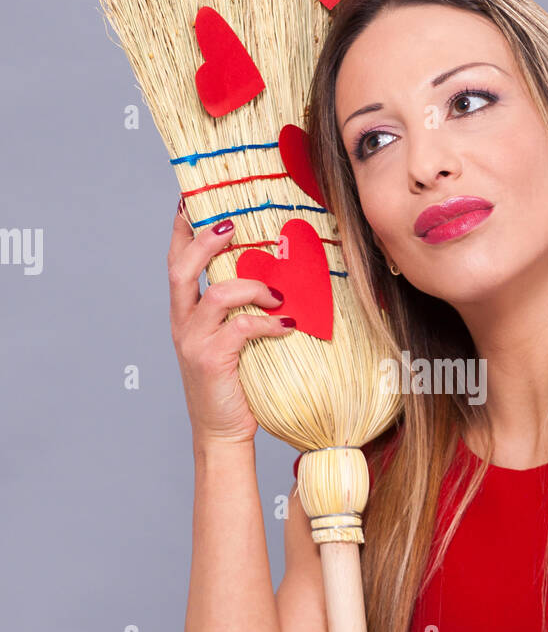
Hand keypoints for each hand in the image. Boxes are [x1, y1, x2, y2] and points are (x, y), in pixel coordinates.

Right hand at [167, 205, 294, 445]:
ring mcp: (194, 341)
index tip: (192, 198)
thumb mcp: (234, 341)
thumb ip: (242, 310)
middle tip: (233, 225)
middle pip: (182, 267)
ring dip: (250, 287)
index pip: (176, 260)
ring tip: (276, 294)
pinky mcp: (211, 360)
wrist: (222, 433)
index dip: (183, 229)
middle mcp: (183, 322)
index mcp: (186, 313)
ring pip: (215, 295)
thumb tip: (279, 278)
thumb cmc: (235, 384)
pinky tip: (286, 325)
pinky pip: (239, 328)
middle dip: (205, 241)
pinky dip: (265, 322)